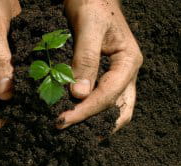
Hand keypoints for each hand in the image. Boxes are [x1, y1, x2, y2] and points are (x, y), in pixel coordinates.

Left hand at [56, 0, 142, 131]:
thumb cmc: (93, 4)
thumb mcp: (89, 29)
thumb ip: (85, 60)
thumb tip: (78, 94)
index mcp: (128, 61)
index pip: (108, 95)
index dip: (86, 110)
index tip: (62, 120)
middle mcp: (126, 71)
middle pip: (117, 108)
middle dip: (93, 122)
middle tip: (66, 127)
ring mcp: (117, 73)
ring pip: (112, 105)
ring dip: (94, 118)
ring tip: (71, 126)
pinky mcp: (105, 72)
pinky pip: (102, 96)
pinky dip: (90, 107)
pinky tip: (75, 111)